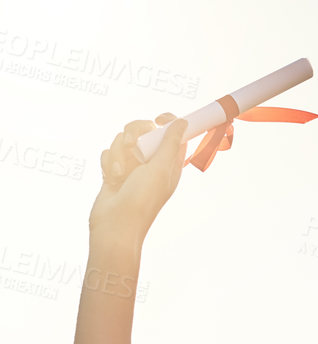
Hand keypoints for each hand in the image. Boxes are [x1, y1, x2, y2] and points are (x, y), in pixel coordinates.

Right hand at [88, 115, 188, 247]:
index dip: (167, 122)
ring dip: (119, 155)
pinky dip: (109, 163)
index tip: (156, 120)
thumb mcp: (160, 169)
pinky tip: (112, 179)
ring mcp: (132, 166)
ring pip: (122, 140)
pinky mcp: (115, 170)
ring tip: (120, 174)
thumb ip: (170, 144)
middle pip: (143, 130)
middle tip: (132, 147)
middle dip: (133, 135)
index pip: (172, 133)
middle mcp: (152, 162)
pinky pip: (109, 152)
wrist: (115, 223)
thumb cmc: (142, 199)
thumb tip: (183, 122)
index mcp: (169, 162)